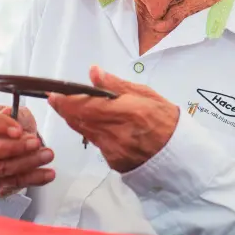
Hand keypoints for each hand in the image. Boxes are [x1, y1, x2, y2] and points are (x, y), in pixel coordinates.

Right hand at [0, 104, 54, 196]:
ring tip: (46, 156)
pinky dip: (31, 178)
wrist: (11, 137)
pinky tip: (46, 174)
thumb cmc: (11, 123)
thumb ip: (16, 116)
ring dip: (27, 163)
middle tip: (36, 143)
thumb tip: (16, 123)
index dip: (1, 126)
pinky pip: (11, 182)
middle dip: (16, 147)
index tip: (19, 130)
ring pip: (0, 168)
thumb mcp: (16, 111)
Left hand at [48, 65, 178, 172]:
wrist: (180, 154)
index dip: (67, 101)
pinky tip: (97, 125)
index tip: (54, 94)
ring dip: (76, 120)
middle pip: (81, 120)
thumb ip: (117, 85)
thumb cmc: (166, 120)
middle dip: (66, 109)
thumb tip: (94, 72)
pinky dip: (93, 133)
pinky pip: (96, 144)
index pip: (87, 106)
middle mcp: (118, 133)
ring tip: (72, 109)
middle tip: (56, 99)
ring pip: (85, 132)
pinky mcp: (114, 162)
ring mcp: (114, 150)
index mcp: (129, 111)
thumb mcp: (146, 95)